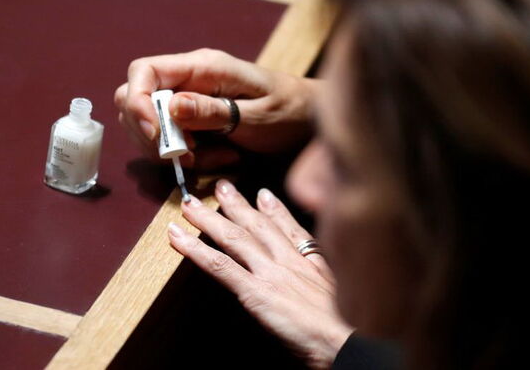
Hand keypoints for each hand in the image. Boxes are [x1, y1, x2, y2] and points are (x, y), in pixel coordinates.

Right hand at [114, 49, 317, 168]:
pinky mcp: (193, 118)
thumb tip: (173, 107)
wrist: (311, 117)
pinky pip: (172, 140)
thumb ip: (215, 111)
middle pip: (135, 99)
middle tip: (187, 156)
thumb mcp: (257, 115)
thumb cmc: (291, 110)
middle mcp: (189, 78)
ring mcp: (189, 98)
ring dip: (173, 150)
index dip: (137, 103)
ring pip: (149, 125)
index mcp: (203, 66)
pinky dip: (189, 156)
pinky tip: (221, 157)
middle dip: (151, 135)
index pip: (143, 72)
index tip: (155, 136)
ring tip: (214, 157)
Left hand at [168, 180, 350, 368]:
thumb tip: (324, 282)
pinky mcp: (255, 292)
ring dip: (208, 218)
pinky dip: (195, 249)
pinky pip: (219, 266)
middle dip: (237, 204)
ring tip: (190, 204)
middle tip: (221, 187)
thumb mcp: (348, 296)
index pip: (289, 228)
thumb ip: (329, 282)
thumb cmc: (351, 328)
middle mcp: (290, 261)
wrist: (350, 343)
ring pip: (234, 238)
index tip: (263, 195)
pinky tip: (178, 238)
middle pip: (259, 225)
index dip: (275, 210)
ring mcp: (271, 273)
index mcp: (314, 263)